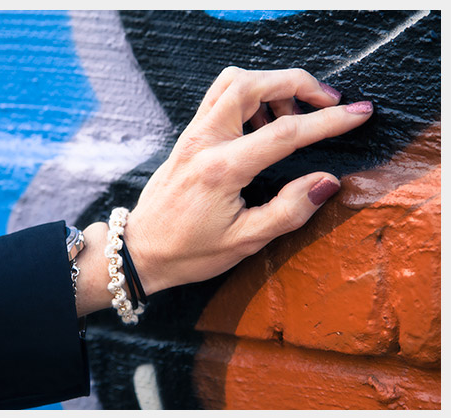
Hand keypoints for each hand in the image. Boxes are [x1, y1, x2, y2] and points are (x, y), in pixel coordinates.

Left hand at [123, 67, 372, 294]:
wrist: (141, 249)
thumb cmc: (189, 251)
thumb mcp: (245, 242)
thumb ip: (289, 210)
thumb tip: (326, 181)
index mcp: (221, 170)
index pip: (284, 132)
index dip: (328, 120)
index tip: (358, 114)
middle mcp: (203, 142)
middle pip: (251, 84)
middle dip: (297, 83)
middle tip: (327, 101)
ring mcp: (192, 135)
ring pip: (232, 82)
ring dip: (270, 86)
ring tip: (292, 115)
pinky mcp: (188, 137)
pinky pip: (219, 97)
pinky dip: (248, 95)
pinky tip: (262, 124)